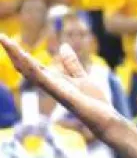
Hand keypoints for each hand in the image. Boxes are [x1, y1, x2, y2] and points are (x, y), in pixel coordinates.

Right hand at [0, 40, 114, 140]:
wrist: (105, 119)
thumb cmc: (94, 102)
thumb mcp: (82, 77)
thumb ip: (71, 64)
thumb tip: (63, 46)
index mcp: (54, 80)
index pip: (32, 65)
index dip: (19, 52)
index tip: (6, 39)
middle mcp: (50, 85)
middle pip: (27, 67)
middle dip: (13, 53)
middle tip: (1, 37)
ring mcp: (55, 90)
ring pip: (31, 72)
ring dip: (19, 57)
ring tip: (6, 42)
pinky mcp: (63, 95)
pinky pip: (45, 80)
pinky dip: (34, 69)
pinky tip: (26, 58)